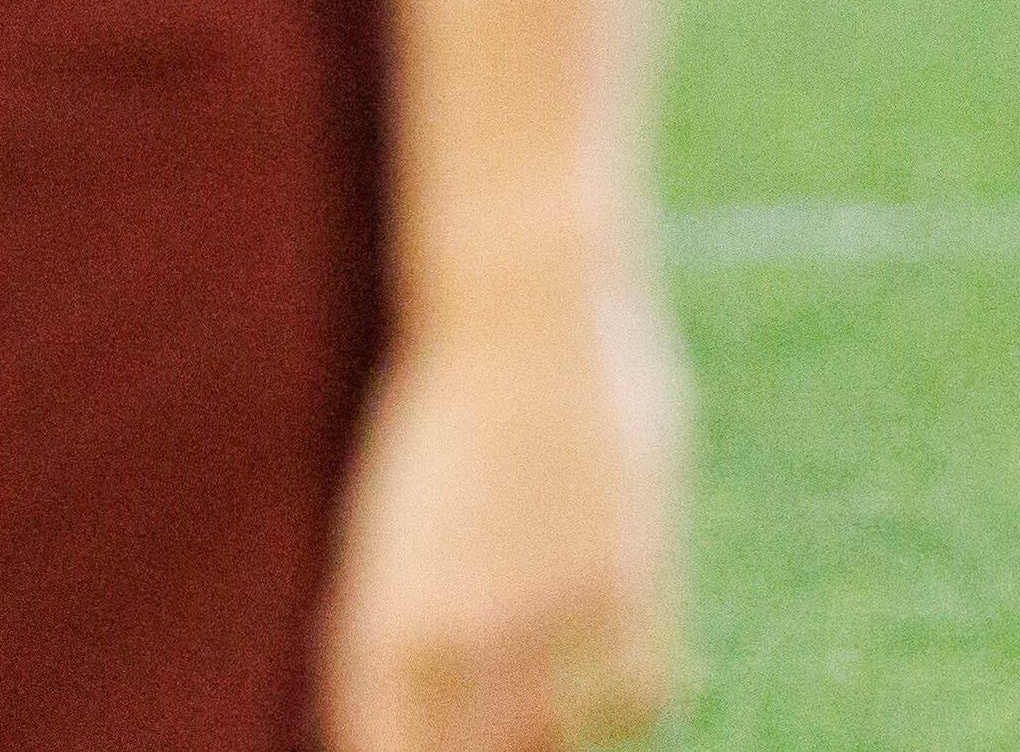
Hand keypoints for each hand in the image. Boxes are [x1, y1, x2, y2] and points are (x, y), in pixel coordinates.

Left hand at [325, 251, 693, 751]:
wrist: (521, 310)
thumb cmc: (453, 404)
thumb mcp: (399, 530)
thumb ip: (409, 621)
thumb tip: (421, 700)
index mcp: (382, 627)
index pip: (385, 751)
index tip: (430, 742)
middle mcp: (458, 633)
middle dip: (487, 750)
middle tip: (498, 729)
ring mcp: (547, 606)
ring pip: (556, 738)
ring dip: (552, 737)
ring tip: (550, 719)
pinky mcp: (628, 575)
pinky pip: (637, 694)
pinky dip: (624, 708)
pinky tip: (610, 690)